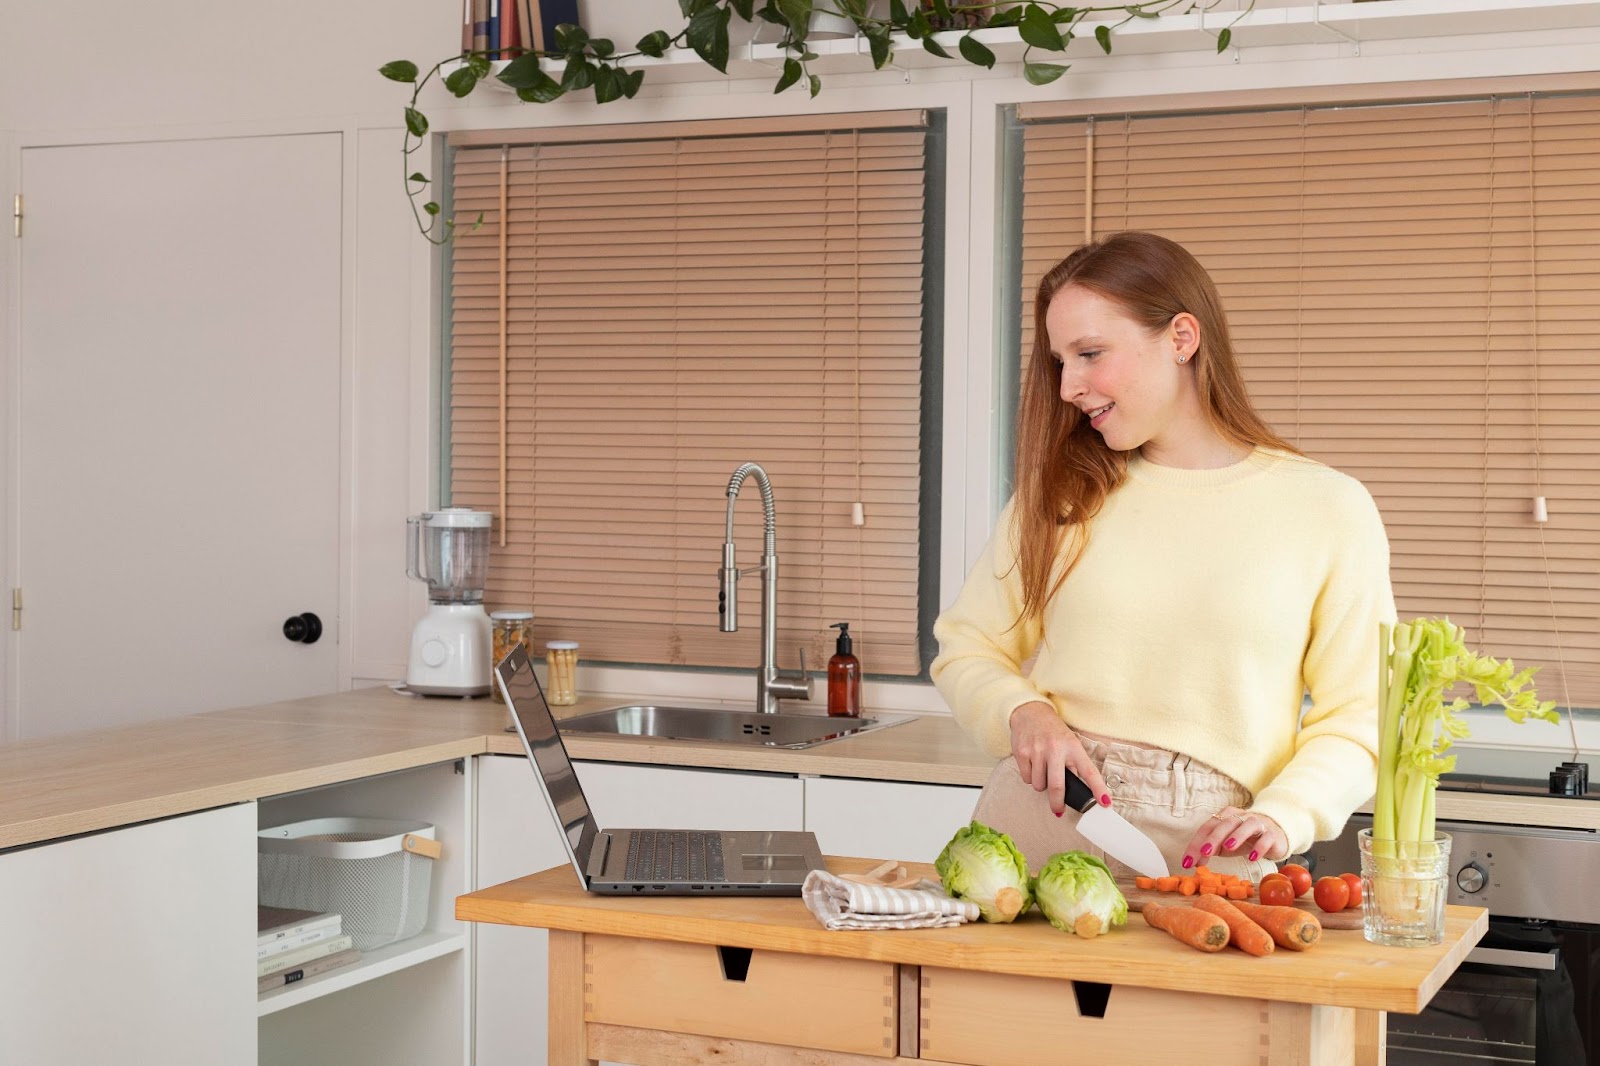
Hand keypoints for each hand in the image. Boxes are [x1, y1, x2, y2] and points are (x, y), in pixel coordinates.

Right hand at [1008, 701, 1110, 816]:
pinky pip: (1026, 778)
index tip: (1105, 803)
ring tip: (1042, 771)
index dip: (1098, 789)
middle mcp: (1055, 748)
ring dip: (1041, 785)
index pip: (1089, 771)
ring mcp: (1037, 750)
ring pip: (1039, 785)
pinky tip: (1033, 765)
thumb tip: (1078, 790)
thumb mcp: (1069, 743)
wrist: (1029, 711)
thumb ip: (1074, 764)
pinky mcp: (1022, 752)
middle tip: (1058, 810)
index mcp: (1073, 747)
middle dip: (1058, 802)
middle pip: (1057, 786)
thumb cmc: (1053, 731)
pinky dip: (1030, 777)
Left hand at [1181, 806, 1287, 870]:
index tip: (1187, 861)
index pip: (1208, 827)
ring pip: (1247, 825)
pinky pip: (1267, 837)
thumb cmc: (1245, 839)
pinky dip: (1260, 846)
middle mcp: (1241, 817)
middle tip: (1204, 852)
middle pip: (1225, 824)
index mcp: (1225, 817)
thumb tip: (1193, 863)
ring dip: (1237, 835)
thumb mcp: (1225, 844)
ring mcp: (1258, 823)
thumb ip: (1210, 850)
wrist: (1275, 833)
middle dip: (1214, 838)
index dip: (1196, 843)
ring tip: (1228, 847)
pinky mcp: (1272, 834)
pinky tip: (1253, 857)